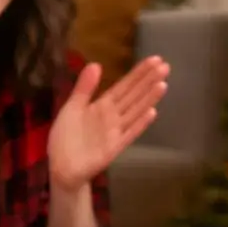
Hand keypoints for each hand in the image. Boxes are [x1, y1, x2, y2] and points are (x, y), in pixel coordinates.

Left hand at [48, 55, 169, 192]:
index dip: (139, 73)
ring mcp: (114, 132)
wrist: (61, 167)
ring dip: (148, 99)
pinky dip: (139, 124)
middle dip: (149, 81)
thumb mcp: (72, 107)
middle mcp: (112, 116)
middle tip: (166, 66)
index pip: (125, 86)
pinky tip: (151, 113)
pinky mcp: (113, 148)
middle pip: (134, 95)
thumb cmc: (65, 137)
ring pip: (135, 111)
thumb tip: (96, 64)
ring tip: (162, 85)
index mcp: (103, 105)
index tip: (155, 59)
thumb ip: (84, 88)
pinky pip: (128, 134)